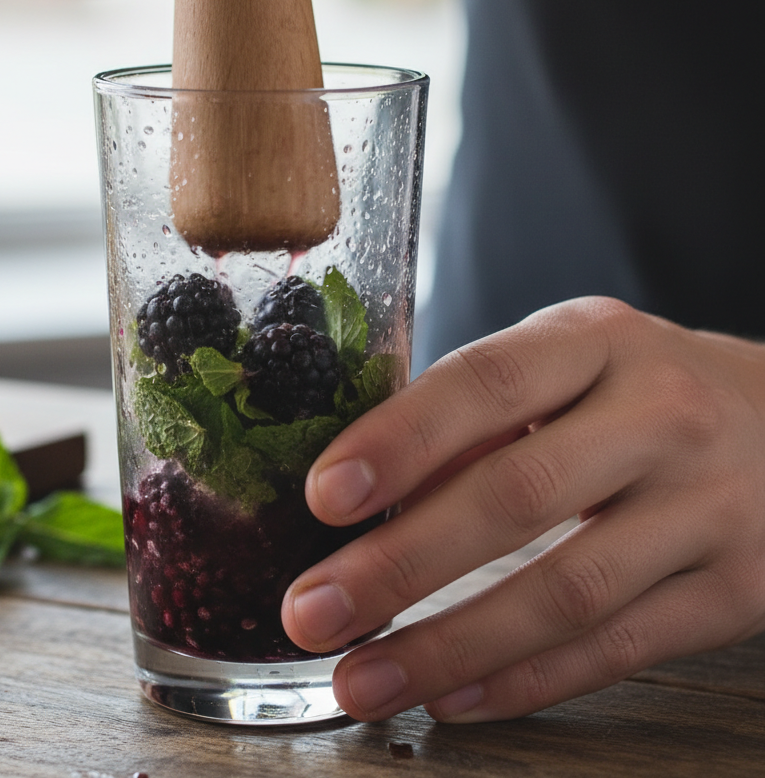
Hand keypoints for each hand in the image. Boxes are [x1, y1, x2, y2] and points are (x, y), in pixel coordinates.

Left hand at [281, 297, 764, 721]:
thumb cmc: (638, 387)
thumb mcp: (566, 363)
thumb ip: (476, 418)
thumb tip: (368, 493)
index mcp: (597, 340)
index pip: (487, 384)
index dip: (401, 441)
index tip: (324, 496)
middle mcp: (660, 415)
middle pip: (518, 496)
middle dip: (401, 564)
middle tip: (313, 612)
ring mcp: (708, 507)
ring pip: (566, 593)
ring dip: (449, 646)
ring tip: (363, 678)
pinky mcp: (737, 590)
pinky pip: (617, 648)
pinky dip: (524, 680)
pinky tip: (450, 696)